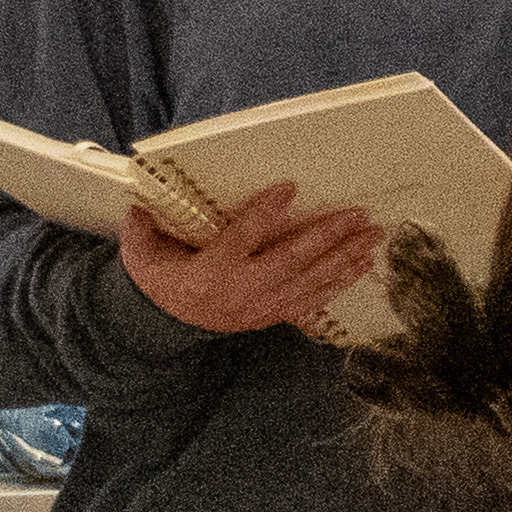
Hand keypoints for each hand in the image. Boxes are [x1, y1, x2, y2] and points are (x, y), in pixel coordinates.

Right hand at [116, 183, 384, 337]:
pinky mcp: (274, 315)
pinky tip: (363, 264)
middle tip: (357, 214)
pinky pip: (314, 299)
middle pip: (290, 261)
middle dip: (327, 237)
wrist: (166, 325)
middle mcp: (242, 291)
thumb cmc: (160, 277)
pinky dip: (340, 281)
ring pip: (310, 280)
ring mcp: (262, 306)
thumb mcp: (142, 254)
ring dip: (345, 258)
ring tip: (373, 236)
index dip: (265, 213)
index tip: (290, 187)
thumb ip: (141, 231)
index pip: (241, 239)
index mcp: (210, 272)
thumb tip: (138, 205)